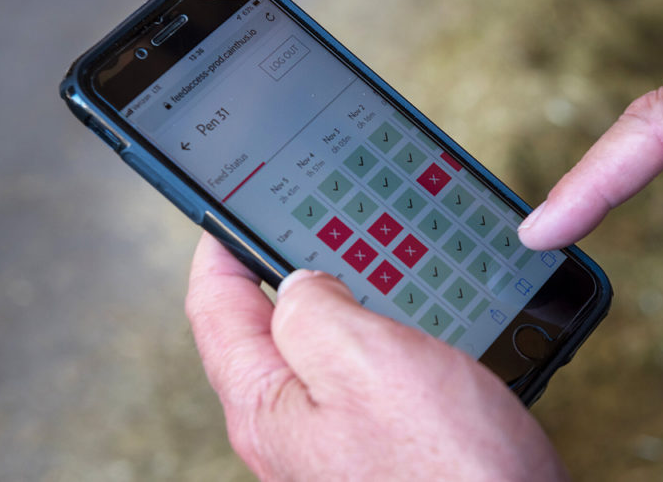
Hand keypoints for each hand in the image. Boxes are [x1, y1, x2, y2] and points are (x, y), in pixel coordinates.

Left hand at [185, 233, 566, 480]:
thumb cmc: (446, 472)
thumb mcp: (363, 359)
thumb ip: (313, 310)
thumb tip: (302, 283)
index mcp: (267, 404)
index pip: (216, 308)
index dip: (220, 246)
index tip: (227, 207)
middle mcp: (293, 431)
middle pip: (265, 332)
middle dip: (282, 271)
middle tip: (302, 224)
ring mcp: (340, 445)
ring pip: (326, 355)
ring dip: (345, 303)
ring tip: (364, 262)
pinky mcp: (387, 453)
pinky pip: (372, 382)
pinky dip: (387, 340)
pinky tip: (414, 328)